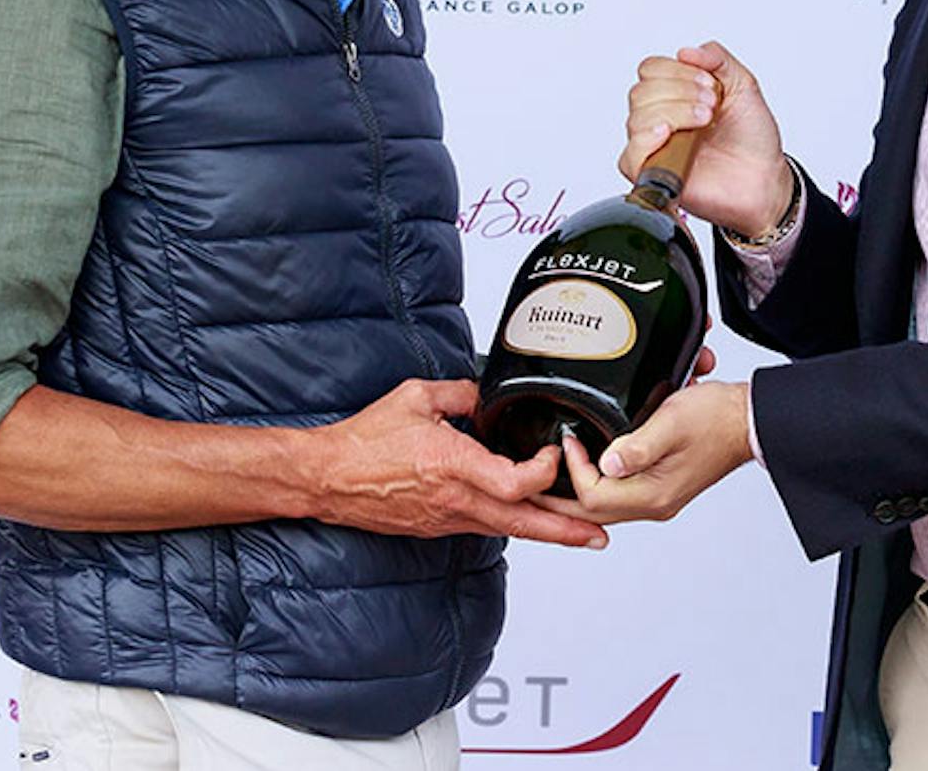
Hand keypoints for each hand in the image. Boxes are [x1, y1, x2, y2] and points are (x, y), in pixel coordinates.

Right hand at [304, 379, 606, 548]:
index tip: (554, 453)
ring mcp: (447, 518)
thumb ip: (459, 394)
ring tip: (580, 533)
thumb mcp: (415, 398)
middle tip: (600, 533)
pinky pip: (484, 528)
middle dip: (565, 530)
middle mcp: (455, 499)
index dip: (542, 471)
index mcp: (452, 464)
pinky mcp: (438, 526)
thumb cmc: (364, 442)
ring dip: (545, 532)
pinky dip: (512, 524)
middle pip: (522, 522)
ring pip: (507, 530)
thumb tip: (485, 395)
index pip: (512, 482)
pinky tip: (529, 519)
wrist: (327, 479)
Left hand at [537, 381, 751, 524]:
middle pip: (593, 512)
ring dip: (579, 491)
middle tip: (537, 479)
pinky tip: (590, 469)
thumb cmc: (716, 418)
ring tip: (555, 476)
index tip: (569, 440)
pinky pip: (620, 494)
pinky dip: (600, 484)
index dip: (573, 469)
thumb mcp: (672, 422)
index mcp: (653, 494)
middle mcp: (654, 503)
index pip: (593, 496)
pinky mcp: (662, 486)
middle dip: (561, 496)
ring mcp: (659, 497)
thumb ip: (637, 445)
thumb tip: (607, 462)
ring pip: (605, 506)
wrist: (747, 420)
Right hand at [621, 41, 794, 237]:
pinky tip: (670, 135)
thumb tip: (686, 51)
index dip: (677, 71)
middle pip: (641, 91)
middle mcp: (661, 118)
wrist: (765, 178)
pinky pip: (629, 156)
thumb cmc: (753, 139)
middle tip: (711, 105)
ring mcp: (656, 146)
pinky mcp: (654, 174)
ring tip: (704, 122)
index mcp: (676, 94)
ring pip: (636, 118)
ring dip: (674, 112)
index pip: (650, 69)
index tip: (709, 83)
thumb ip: (717, 58)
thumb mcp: (743, 85)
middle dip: (680, 91)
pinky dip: (647, 140)